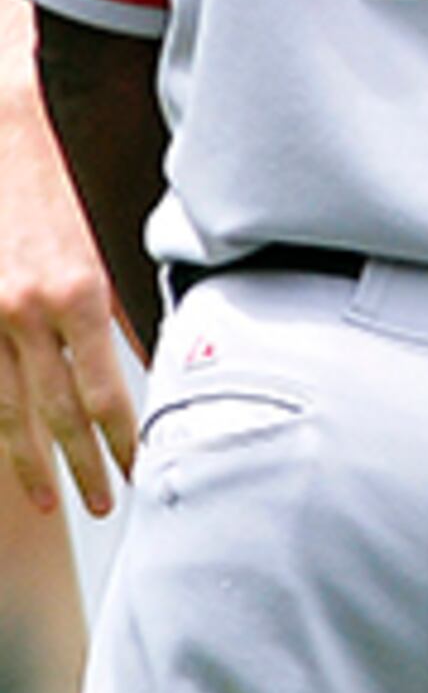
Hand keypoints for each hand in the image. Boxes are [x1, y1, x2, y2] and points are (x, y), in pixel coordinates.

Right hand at [0, 85, 134, 516]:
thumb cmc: (58, 186)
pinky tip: (5, 448)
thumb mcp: (101, 246)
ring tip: (49, 499)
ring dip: (28, 461)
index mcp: (77, 295)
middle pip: (54, 415)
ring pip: (5, 410)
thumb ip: (117, 311)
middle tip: (100, 506)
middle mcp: (26, 313)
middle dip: (79, 467)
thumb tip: (149, 361)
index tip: (141, 472)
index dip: (123, 441)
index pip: (105, 393)